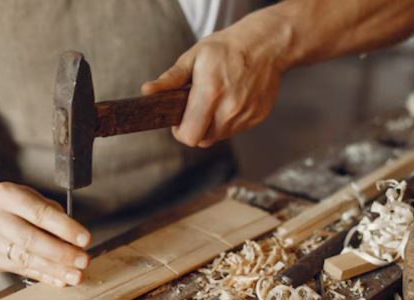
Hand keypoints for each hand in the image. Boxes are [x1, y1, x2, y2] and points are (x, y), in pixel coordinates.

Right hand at [0, 182, 90, 286]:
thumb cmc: (16, 206)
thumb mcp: (33, 199)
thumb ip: (54, 215)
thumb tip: (74, 241)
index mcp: (6, 195)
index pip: (39, 213)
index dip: (65, 228)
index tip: (85, 240)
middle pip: (30, 239)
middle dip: (61, 253)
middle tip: (83, 261)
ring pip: (26, 258)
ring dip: (55, 269)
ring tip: (75, 275)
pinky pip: (21, 270)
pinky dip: (44, 276)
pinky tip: (60, 280)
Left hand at [141, 12, 292, 147]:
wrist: (265, 45)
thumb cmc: (225, 49)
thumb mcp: (194, 57)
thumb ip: (170, 79)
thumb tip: (147, 92)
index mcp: (210, 94)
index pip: (189, 136)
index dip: (180, 131)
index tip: (180, 119)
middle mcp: (230, 109)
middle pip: (202, 140)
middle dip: (194, 129)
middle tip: (196, 108)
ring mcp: (245, 115)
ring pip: (218, 136)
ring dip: (212, 125)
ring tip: (216, 100)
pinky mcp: (257, 118)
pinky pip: (235, 130)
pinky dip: (229, 120)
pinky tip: (232, 99)